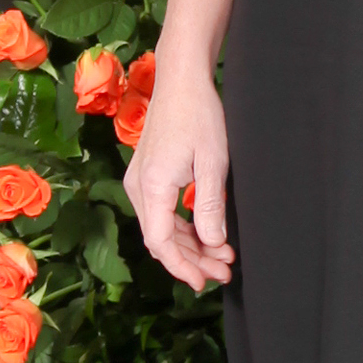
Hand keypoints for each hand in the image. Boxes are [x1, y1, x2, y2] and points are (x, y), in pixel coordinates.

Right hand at [125, 62, 235, 293]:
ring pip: (161, 228)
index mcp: (152, 187)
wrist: (181, 81)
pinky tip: (206, 234)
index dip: (183, 267)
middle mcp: (138, 187)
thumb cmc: (199, 115)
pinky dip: (182, 227)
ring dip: (190, 245)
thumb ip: (210, 207)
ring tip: (221, 257)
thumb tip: (213, 244)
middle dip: (192, 260)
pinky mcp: (147, 175)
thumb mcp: (213, 163)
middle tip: (224, 272)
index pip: (160, 243)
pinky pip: (161, 213)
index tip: (205, 282)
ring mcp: (140, 181)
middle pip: (160, 239)